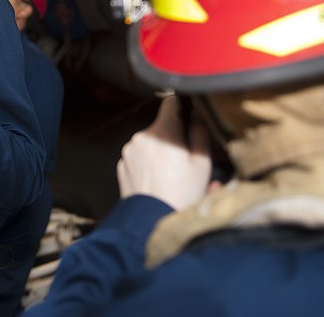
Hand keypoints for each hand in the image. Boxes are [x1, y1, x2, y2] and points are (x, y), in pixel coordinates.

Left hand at [116, 96, 211, 210]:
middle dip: (173, 138)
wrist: (152, 222)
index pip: (171, 102)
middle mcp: (141, 136)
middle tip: (185, 160)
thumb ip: (200, 133)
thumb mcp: (202, 163)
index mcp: (162, 130)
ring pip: (149, 142)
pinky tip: (157, 180)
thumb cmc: (182, 193)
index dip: (182, 105)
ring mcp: (128, 151)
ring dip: (159, 151)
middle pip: (161, 127)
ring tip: (171, 175)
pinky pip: (138, 157)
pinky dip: (147, 163)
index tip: (188, 113)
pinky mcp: (121, 165)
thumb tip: (196, 115)